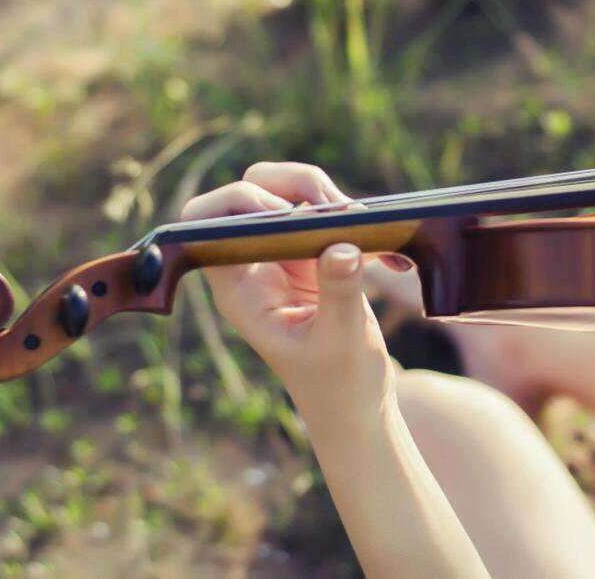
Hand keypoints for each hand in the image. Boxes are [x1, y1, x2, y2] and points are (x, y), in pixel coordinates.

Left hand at [187, 162, 395, 411]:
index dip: (238, 202)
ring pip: (291, 195)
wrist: (359, 407)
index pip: (206, 223)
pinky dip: (356, 221)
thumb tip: (342, 246)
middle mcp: (255, 266)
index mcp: (239, 288)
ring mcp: (286, 259)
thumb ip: (339, 292)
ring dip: (328, 198)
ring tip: (363, 223)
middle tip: (334, 209)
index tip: (285, 214)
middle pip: (253, 192)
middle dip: (293, 186)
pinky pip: (327, 216)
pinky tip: (387, 258)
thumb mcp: (341, 340)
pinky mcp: (317, 257)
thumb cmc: (340, 385)